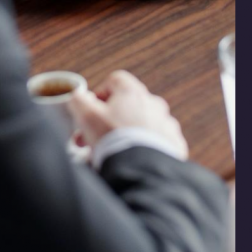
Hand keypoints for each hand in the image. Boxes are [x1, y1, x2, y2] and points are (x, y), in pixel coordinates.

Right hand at [68, 71, 187, 158]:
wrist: (142, 170)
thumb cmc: (114, 139)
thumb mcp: (87, 116)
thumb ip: (79, 101)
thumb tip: (78, 95)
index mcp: (132, 92)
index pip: (116, 81)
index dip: (101, 94)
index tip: (92, 111)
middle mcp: (153, 104)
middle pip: (128, 105)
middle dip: (109, 121)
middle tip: (94, 139)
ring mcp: (166, 124)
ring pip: (143, 124)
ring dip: (128, 135)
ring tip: (113, 154)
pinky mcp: (174, 144)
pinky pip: (157, 142)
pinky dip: (145, 149)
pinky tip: (133, 161)